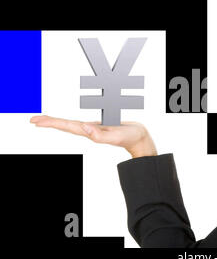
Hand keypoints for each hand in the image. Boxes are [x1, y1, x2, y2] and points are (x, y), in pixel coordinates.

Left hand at [29, 115, 157, 157]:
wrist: (141, 140)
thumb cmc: (131, 138)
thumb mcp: (117, 135)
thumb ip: (101, 135)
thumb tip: (84, 129)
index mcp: (91, 132)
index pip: (67, 126)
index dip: (52, 123)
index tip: (36, 121)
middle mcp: (90, 130)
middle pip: (65, 125)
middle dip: (50, 122)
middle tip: (33, 119)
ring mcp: (95, 129)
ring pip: (72, 124)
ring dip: (58, 122)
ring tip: (46, 120)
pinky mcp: (100, 126)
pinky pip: (81, 123)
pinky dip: (72, 121)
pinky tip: (71, 122)